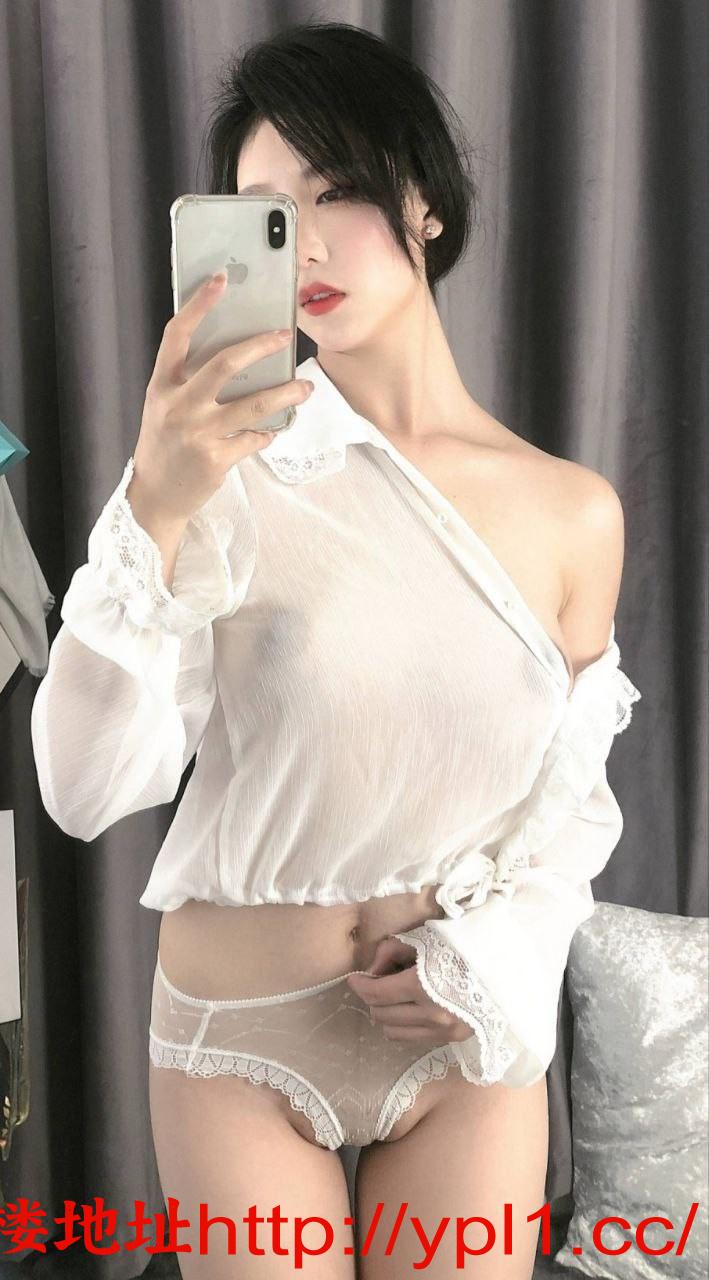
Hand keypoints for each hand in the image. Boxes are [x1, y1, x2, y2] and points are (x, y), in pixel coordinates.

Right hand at [131, 272, 313, 525]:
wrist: (156, 496)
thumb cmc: (164, 445)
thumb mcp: (164, 407)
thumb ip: (189, 381)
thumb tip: (238, 356)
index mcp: (161, 386)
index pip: (177, 335)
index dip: (198, 304)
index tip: (219, 280)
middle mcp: (177, 406)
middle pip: (224, 364)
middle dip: (260, 346)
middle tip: (284, 336)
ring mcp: (197, 433)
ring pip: (251, 405)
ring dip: (284, 394)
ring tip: (306, 388)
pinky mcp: (216, 459)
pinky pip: (253, 439)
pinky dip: (267, 433)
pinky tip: (272, 431)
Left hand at [346, 936, 473, 1045]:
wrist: (506, 969)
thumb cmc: (463, 947)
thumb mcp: (425, 939)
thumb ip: (392, 951)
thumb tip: (372, 970)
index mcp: (422, 985)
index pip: (375, 994)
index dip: (359, 985)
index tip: (355, 978)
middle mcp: (430, 1013)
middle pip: (380, 1014)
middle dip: (372, 998)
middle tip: (379, 981)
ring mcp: (441, 1029)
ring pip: (392, 1032)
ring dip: (386, 1014)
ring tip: (394, 997)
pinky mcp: (451, 1038)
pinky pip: (412, 1038)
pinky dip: (403, 1025)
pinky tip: (410, 1008)